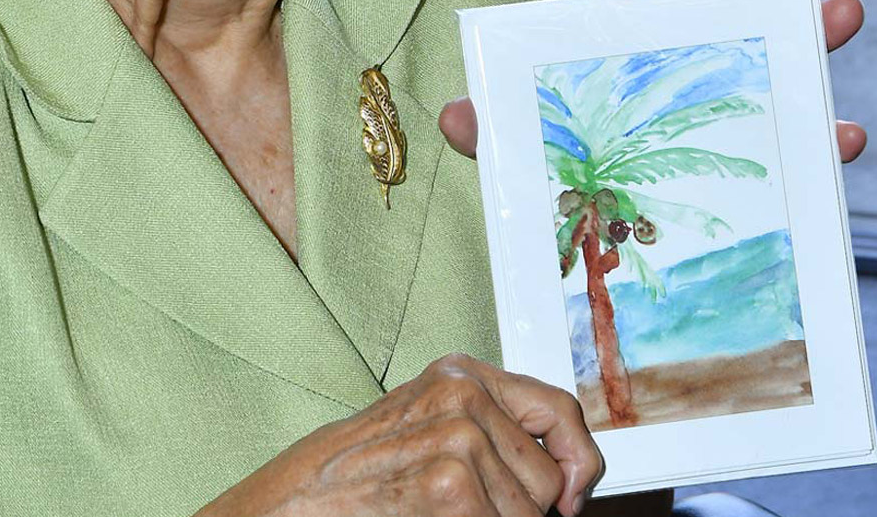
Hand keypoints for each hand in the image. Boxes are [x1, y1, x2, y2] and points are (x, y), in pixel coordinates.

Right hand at [197, 353, 602, 516]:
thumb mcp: (430, 425)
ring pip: (531, 512)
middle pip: (548, 474)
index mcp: (461, 373)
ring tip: (440, 513)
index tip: (570, 495)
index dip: (577, 460)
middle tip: (470, 509)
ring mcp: (457, 432)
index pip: (558, 409)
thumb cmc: (360, 471)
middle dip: (523, 508)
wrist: (299, 498)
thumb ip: (489, 427)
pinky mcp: (449, 481)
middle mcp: (463, 391)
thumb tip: (569, 470)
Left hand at [440, 0, 864, 161]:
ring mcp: (718, 102)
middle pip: (710, 3)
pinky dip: (819, 134)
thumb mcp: (519, 151)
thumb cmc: (555, 168)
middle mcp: (673, 65)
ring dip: (806, 31)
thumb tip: (455, 116)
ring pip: (769, 56)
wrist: (592, 228)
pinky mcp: (752, 151)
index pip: (623, 4)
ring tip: (843, 7)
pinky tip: (842, 135)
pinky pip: (793, 137)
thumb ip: (490, 132)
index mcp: (618, 52)